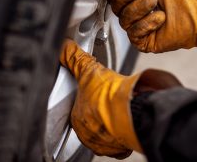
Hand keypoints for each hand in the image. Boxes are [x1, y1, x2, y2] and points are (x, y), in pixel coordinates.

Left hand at [60, 39, 179, 156]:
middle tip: (108, 99)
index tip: (96, 92)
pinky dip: (122, 132)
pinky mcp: (120, 148)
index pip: (77, 109)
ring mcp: (104, 143)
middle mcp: (88, 134)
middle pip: (91, 121)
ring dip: (110, 122)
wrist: (131, 111)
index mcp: (77, 118)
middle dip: (99, 110)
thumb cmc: (108, 97)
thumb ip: (75, 59)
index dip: (87, 98)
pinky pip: (119, 142)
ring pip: (105, 131)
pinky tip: (126, 120)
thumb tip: (65, 47)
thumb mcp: (88, 71)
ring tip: (118, 109)